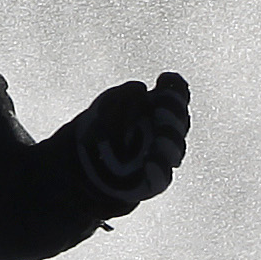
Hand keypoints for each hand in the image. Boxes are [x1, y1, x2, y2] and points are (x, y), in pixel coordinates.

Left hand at [73, 69, 189, 209]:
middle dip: (173, 114)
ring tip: (159, 139)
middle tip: (161, 110)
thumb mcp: (106, 106)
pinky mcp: (154, 180)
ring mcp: (160, 156)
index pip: (175, 96)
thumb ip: (124, 94)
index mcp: (156, 109)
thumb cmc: (98, 130)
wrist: (81, 166)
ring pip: (176, 148)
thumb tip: (141, 89)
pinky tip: (149, 162)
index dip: (175, 88)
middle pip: (179, 121)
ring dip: (170, 141)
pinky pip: (162, 176)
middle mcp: (163, 131)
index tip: (164, 80)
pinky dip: (158, 169)